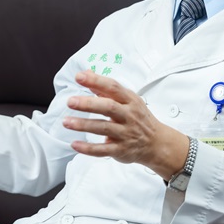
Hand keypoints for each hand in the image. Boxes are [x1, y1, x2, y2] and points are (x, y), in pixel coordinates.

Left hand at [63, 71, 188, 179]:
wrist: (156, 143)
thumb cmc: (138, 117)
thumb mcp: (127, 100)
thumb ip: (105, 89)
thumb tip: (87, 73)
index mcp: (130, 100)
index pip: (113, 87)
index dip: (96, 81)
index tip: (79, 77)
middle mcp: (129, 115)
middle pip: (108, 107)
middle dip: (88, 104)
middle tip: (71, 101)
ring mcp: (126, 133)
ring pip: (104, 128)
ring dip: (84, 125)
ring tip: (66, 122)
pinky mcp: (121, 150)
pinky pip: (103, 150)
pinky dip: (88, 148)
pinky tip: (74, 144)